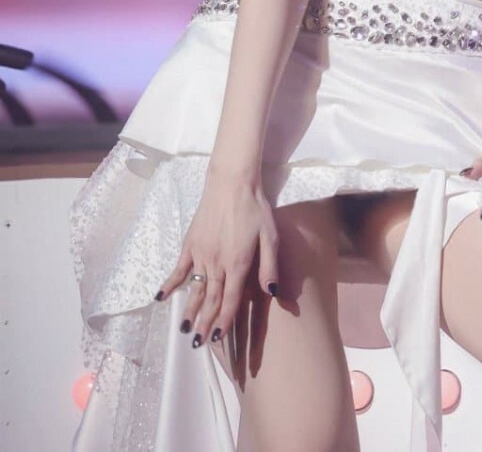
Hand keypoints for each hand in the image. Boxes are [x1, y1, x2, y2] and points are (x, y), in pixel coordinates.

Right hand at [154, 167, 279, 348]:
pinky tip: (162, 298)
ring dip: (190, 311)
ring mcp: (201, 254)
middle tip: (199, 344)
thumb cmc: (255, 208)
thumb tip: (272, 292)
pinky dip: (170, 284)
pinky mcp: (190, 244)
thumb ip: (270, 265)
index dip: (225, 320)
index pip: (230, 300)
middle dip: (205, 324)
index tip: (219, 338)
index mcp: (238, 264)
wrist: (232, 183)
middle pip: (210, 299)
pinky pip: (179, 269)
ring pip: (195, 289)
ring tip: (184, 331)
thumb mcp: (270, 236)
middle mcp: (217, 264)